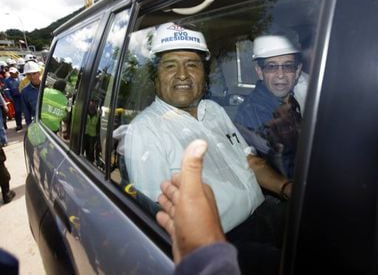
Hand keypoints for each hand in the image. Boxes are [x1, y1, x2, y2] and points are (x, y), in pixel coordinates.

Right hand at [156, 139, 225, 263]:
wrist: (198, 255)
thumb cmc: (196, 222)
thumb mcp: (192, 191)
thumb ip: (192, 167)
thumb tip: (200, 142)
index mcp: (199, 193)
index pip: (186, 180)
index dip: (177, 177)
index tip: (170, 174)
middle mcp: (194, 205)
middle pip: (180, 193)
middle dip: (171, 188)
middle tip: (162, 185)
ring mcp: (187, 221)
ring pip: (175, 208)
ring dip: (167, 202)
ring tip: (159, 198)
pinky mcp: (180, 234)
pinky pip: (170, 223)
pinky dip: (164, 218)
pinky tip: (159, 216)